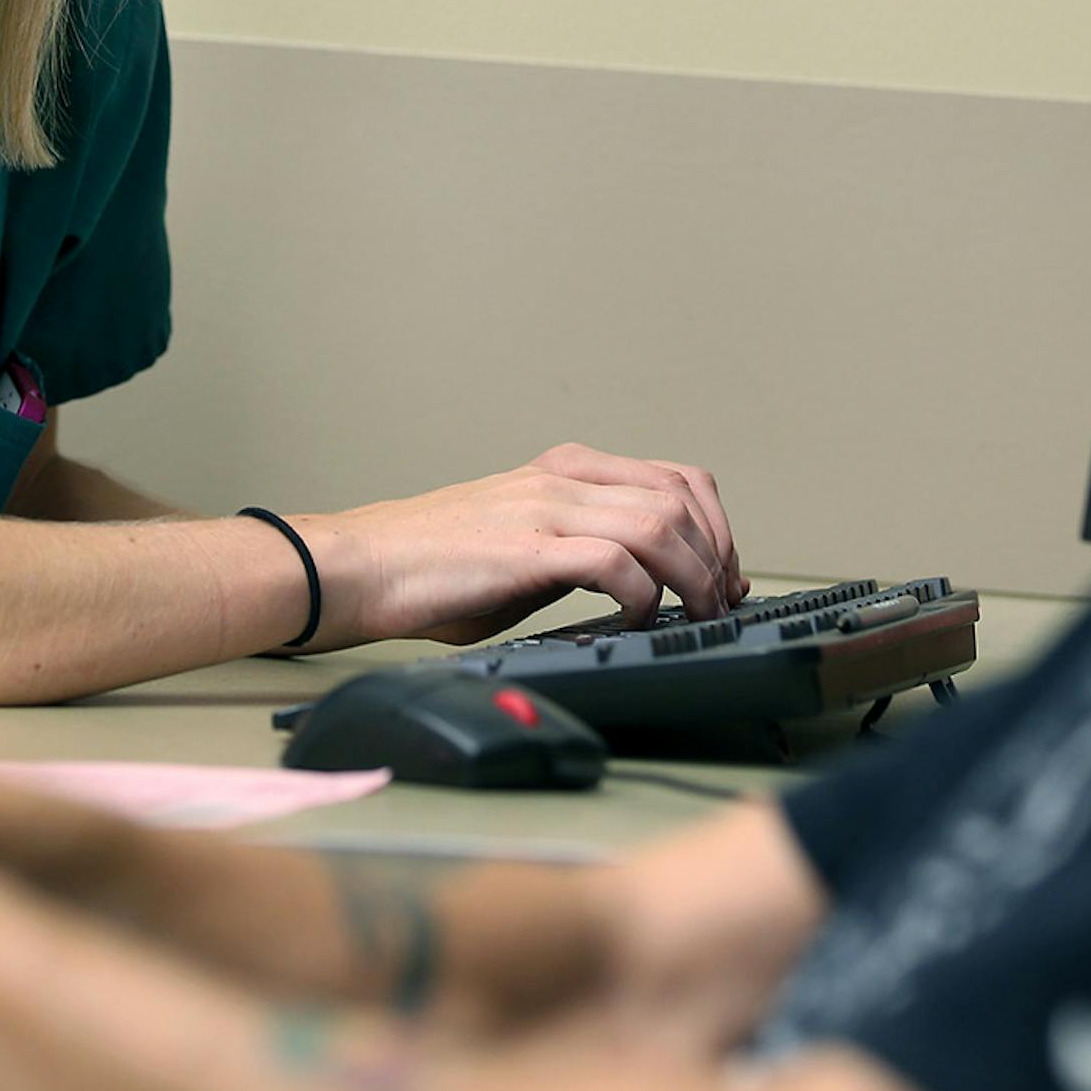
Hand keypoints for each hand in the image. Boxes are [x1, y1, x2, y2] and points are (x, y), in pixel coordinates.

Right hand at [299, 443, 747, 646]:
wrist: (363, 566)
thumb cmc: (436, 567)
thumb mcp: (528, 544)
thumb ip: (584, 552)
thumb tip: (649, 592)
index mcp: (569, 469)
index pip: (677, 478)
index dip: (718, 528)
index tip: (726, 575)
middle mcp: (565, 477)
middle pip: (681, 497)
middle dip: (717, 556)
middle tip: (719, 604)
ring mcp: (547, 507)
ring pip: (659, 524)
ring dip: (692, 577)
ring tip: (691, 617)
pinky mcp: (527, 547)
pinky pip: (614, 562)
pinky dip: (641, 594)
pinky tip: (635, 621)